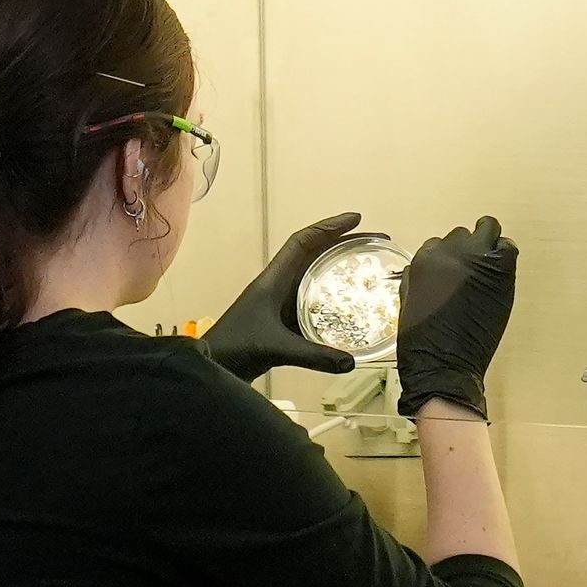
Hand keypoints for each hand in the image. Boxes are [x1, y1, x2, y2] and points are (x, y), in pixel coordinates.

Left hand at [198, 212, 364, 381]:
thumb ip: (313, 355)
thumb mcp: (275, 348)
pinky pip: (313, 302)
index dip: (328, 227)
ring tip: (370, 268)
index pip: (302, 243)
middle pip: (314, 255)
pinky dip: (333, 299)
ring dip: (339, 269)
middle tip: (376, 243)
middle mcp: (278, 286)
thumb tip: (351, 361)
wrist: (211, 367)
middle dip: (343, 245)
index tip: (356, 220)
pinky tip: (353, 308)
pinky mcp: (282, 323)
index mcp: (272, 280)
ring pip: (315, 277)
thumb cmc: (236, 348)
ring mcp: (280, 304)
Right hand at [396, 216, 519, 420]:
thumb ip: (418, 278)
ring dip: (488, 245)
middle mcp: (449, 251)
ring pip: (486, 231)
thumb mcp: (408, 301)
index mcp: (424, 259)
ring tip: (490, 264)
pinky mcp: (499, 270)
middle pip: (463, 235)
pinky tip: (501, 270)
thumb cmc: (421, 340)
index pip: (439, 243)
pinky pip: (507, 248)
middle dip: (468, 248)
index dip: (450, 258)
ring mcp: (476, 258)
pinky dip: (505, 254)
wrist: (443, 363)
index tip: (455, 271)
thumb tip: (428, 268)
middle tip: (474, 268)